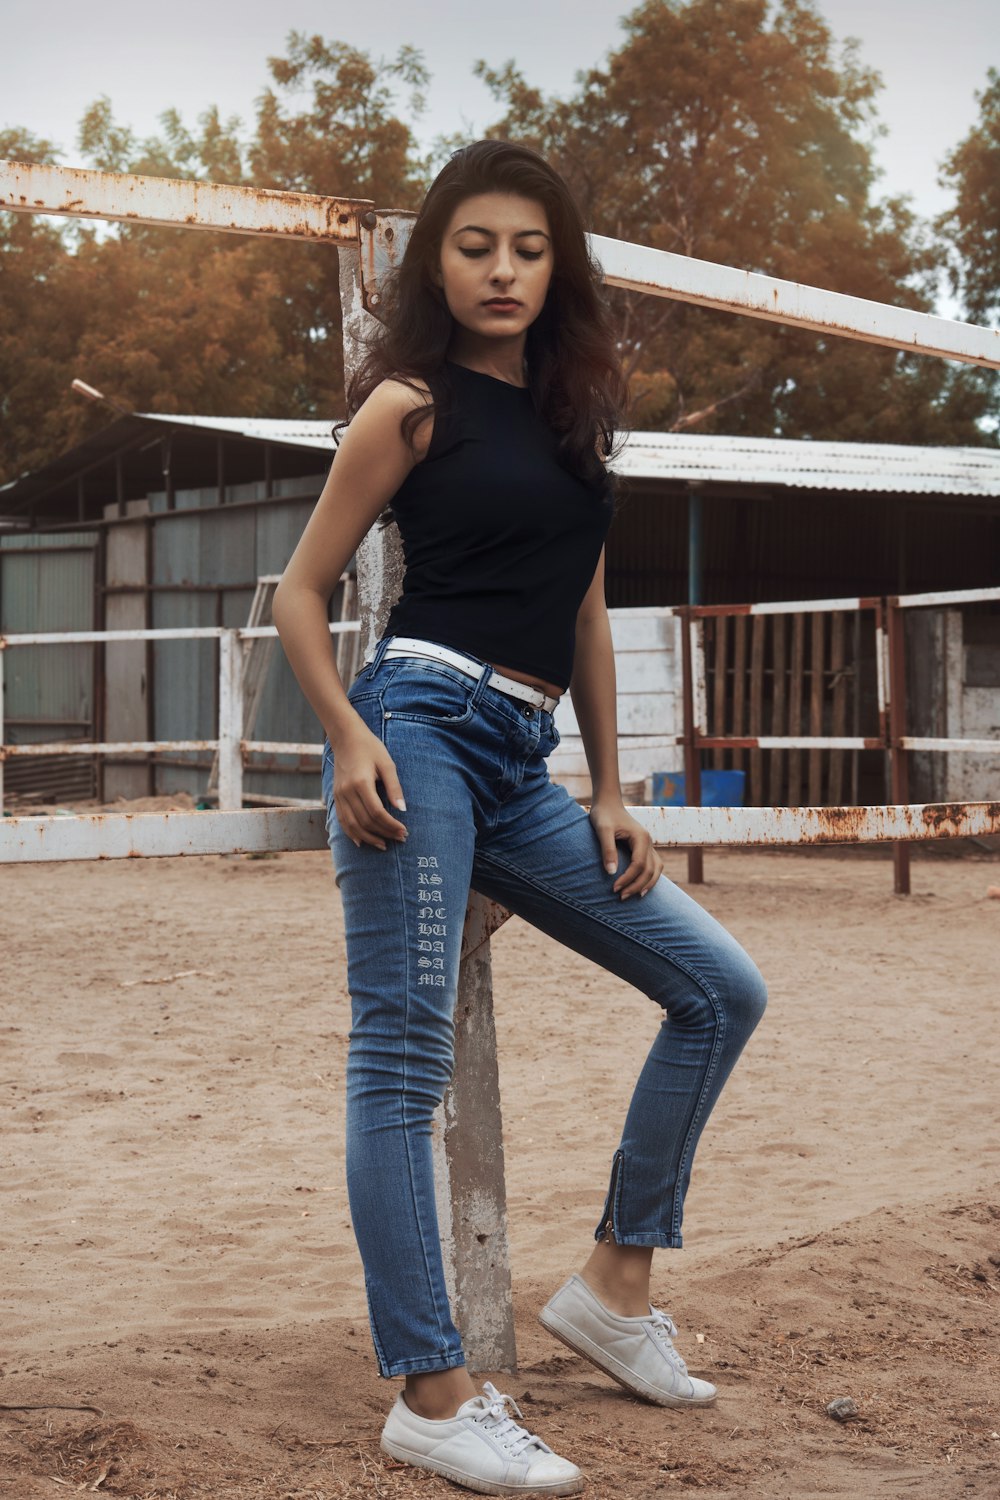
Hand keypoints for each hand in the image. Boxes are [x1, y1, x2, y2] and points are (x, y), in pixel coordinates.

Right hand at [330, 721, 407, 849]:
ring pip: (352, 825)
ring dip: (368, 838)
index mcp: (361, 783)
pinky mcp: (336, 797)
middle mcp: (347, 792)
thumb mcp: (387, 764)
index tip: (404, 831)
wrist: (346, 738)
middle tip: (400, 839)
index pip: (377, 812)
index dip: (391, 825)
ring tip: (384, 844)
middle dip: (384, 833)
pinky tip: (362, 842)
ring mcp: (339, 795)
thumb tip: (403, 809)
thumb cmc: (370, 748)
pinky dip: (352, 833)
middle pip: (365, 822)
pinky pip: (342, 821)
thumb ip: (394, 787)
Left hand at [589, 796, 663, 898]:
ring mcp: (649, 845)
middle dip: (636, 886)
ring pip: (656, 870)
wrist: (609, 803)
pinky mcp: (645, 848)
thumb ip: (607, 849)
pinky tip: (639, 887)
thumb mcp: (602, 829)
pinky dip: (649, 878)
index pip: (639, 864)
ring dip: (646, 884)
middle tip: (620, 897)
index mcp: (641, 837)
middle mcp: (649, 842)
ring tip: (633, 896)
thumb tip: (611, 873)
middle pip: (649, 870)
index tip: (614, 888)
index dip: (628, 879)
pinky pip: (653, 866)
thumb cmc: (604, 814)